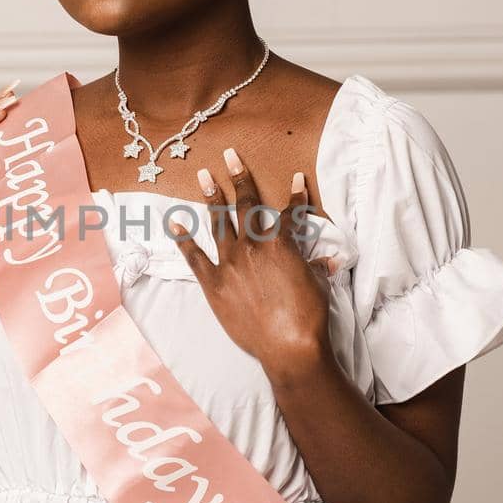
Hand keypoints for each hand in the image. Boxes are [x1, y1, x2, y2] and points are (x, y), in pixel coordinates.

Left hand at [166, 146, 334, 374]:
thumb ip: (316, 267)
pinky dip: (183, 238)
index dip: (295, 195)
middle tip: (229, 156)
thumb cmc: (308, 317)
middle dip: (238, 177)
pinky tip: (174, 222)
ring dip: (210, 197)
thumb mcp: (318, 286)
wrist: (288, 347)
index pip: (290, 213)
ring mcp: (230, 263)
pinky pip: (194, 256)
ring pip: (218, 222)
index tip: (296, 178)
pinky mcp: (213, 283)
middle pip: (244, 205)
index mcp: (280, 244)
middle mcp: (253, 246)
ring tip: (203, 177)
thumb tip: (328, 262)